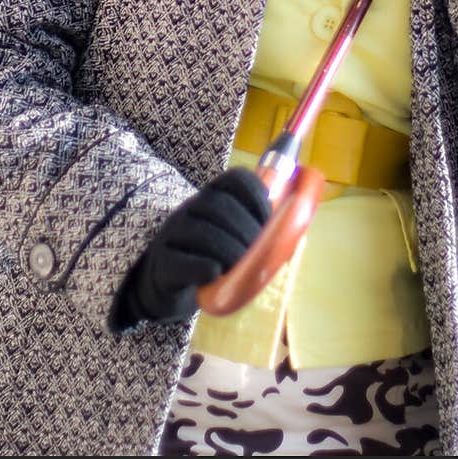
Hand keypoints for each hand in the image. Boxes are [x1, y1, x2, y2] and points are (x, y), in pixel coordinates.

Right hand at [117, 167, 272, 323]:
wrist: (166, 279)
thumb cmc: (208, 254)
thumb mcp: (228, 232)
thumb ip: (254, 226)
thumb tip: (294, 228)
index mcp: (212, 196)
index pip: (234, 179)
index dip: (255, 194)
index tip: (268, 216)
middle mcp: (191, 208)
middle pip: (220, 206)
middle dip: (246, 229)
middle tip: (256, 250)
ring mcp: (173, 234)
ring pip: (203, 233)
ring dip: (230, 250)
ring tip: (241, 265)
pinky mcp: (163, 263)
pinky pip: (183, 262)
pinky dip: (204, 267)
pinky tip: (216, 274)